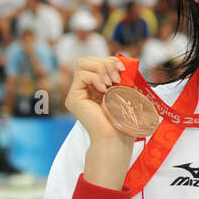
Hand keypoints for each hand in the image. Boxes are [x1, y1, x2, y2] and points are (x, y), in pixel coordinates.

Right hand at [64, 55, 134, 189]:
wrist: (116, 137)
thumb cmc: (123, 120)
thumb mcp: (125, 93)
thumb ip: (122, 78)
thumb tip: (125, 62)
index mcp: (96, 87)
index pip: (96, 63)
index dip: (109, 61)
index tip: (123, 69)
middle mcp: (84, 88)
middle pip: (86, 60)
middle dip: (105, 63)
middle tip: (118, 77)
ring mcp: (77, 92)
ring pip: (82, 64)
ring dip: (101, 69)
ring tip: (112, 83)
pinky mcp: (73, 97)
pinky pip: (81, 75)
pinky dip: (95, 78)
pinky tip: (104, 90)